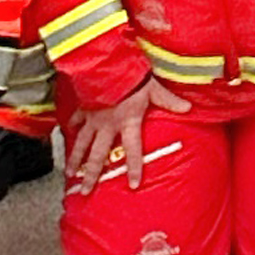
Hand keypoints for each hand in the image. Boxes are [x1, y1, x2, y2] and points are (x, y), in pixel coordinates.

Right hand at [62, 76, 192, 195]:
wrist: (107, 63)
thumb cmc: (133, 77)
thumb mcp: (154, 89)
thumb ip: (169, 101)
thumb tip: (188, 108)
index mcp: (128, 123)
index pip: (133, 151)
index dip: (134, 168)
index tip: (132, 185)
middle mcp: (108, 126)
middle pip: (98, 155)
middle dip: (92, 174)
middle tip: (85, 191)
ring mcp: (92, 118)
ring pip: (82, 143)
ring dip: (75, 159)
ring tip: (69, 173)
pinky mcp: (83, 107)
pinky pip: (74, 120)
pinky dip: (69, 127)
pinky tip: (65, 135)